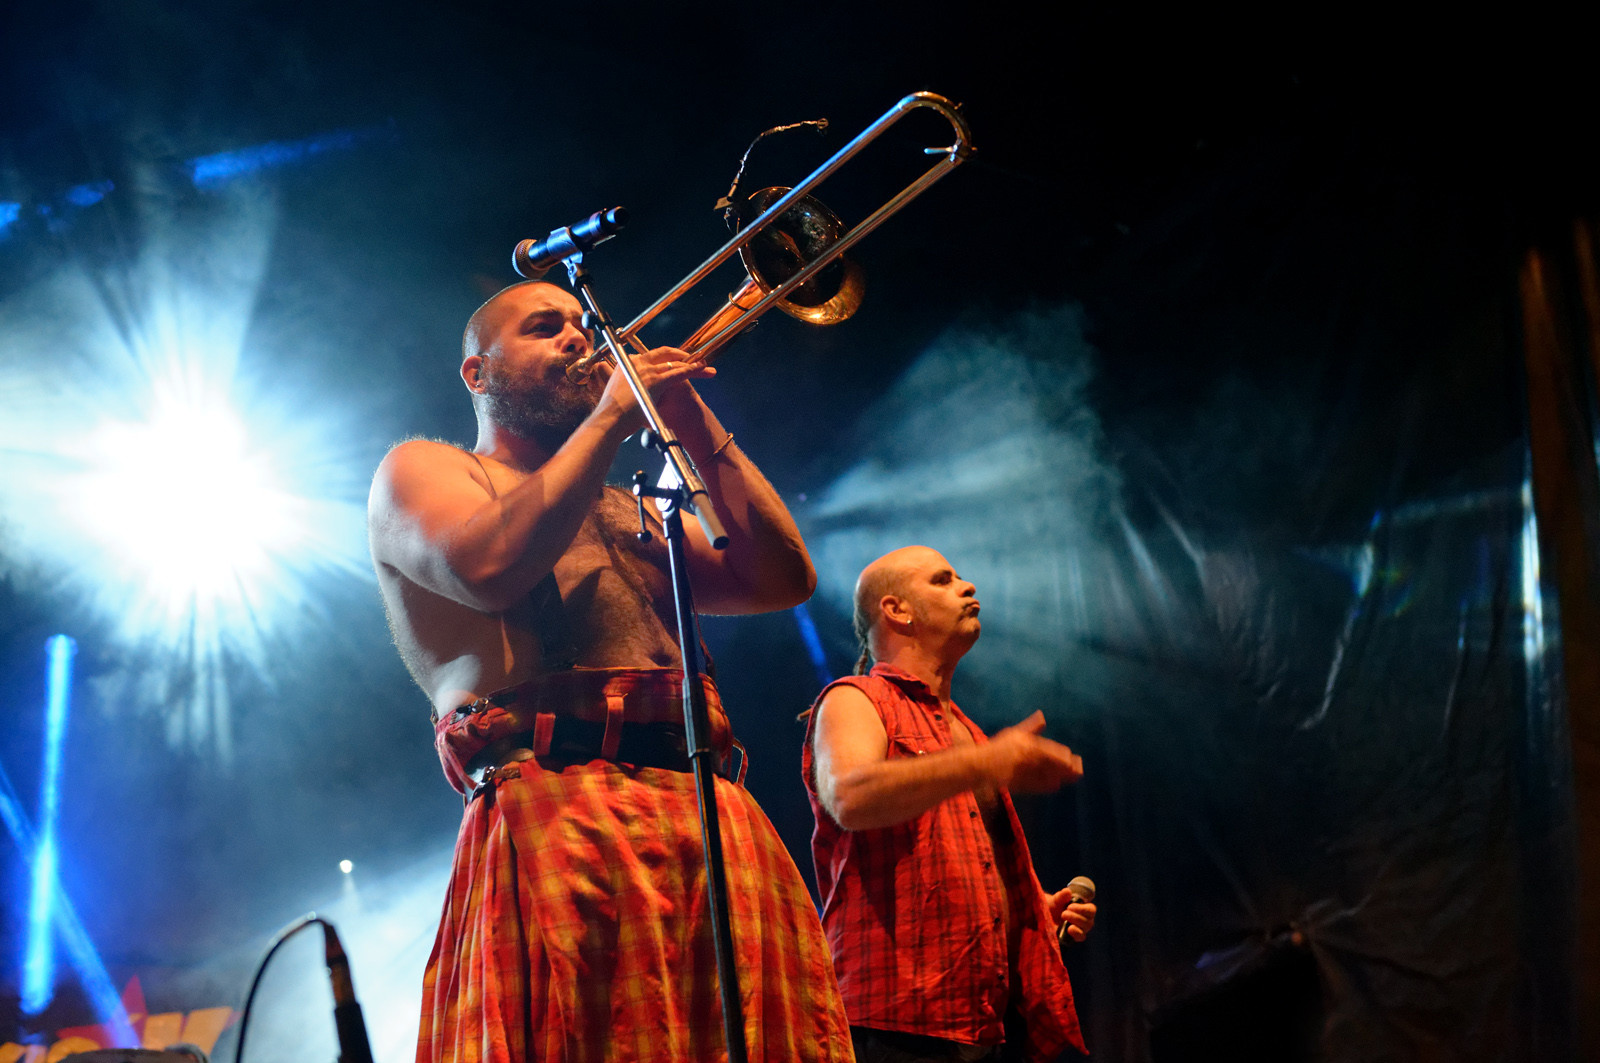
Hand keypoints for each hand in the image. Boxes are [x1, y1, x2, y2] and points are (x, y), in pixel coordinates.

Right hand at [596, 346, 714, 435]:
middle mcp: (637, 362)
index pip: (649, 356)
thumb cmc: (612, 414)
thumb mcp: (617, 395)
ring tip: (704, 366)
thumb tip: (633, 395)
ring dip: (691, 364)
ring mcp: (646, 370)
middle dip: (679, 355)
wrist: (609, 420)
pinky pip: (679, 373)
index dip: (663, 359)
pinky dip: (693, 370)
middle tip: (691, 358)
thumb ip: (628, 389)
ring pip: (674, 363)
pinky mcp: (656, 381)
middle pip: (663, 354)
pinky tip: (703, 369)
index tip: (671, 362)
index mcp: (627, 364)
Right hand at [985, 711, 1082, 793]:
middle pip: (1053, 764)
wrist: (980, 765)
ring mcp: (1024, 772)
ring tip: (1072, 778)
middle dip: (1068, 768)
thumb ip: (1031, 726)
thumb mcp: (1014, 732)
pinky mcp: (1020, 783)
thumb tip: (1042, 715)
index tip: (1074, 759)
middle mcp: (1027, 757)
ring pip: (1048, 776)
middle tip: (1078, 771)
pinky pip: (1037, 786)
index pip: (1052, 751)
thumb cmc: (998, 746)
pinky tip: (1055, 786)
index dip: (1065, 757)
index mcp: (1027, 743)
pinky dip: (1048, 786)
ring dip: (1061, 777)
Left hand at [1046, 888, 1096, 942]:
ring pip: (1085, 928)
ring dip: (1076, 922)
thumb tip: (1067, 891)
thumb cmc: (1053, 906)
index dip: (1083, 908)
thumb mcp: (1055, 900)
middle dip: (1076, 916)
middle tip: (1064, 913)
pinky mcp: (1074, 937)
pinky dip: (1076, 933)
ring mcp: (1080, 930)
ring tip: (1063, 917)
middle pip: (1089, 921)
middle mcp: (1084, 920)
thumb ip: (1061, 896)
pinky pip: (1080, 937)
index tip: (1070, 906)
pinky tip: (1069, 929)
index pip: (1091, 910)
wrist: (1044, 917)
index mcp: (1083, 909)